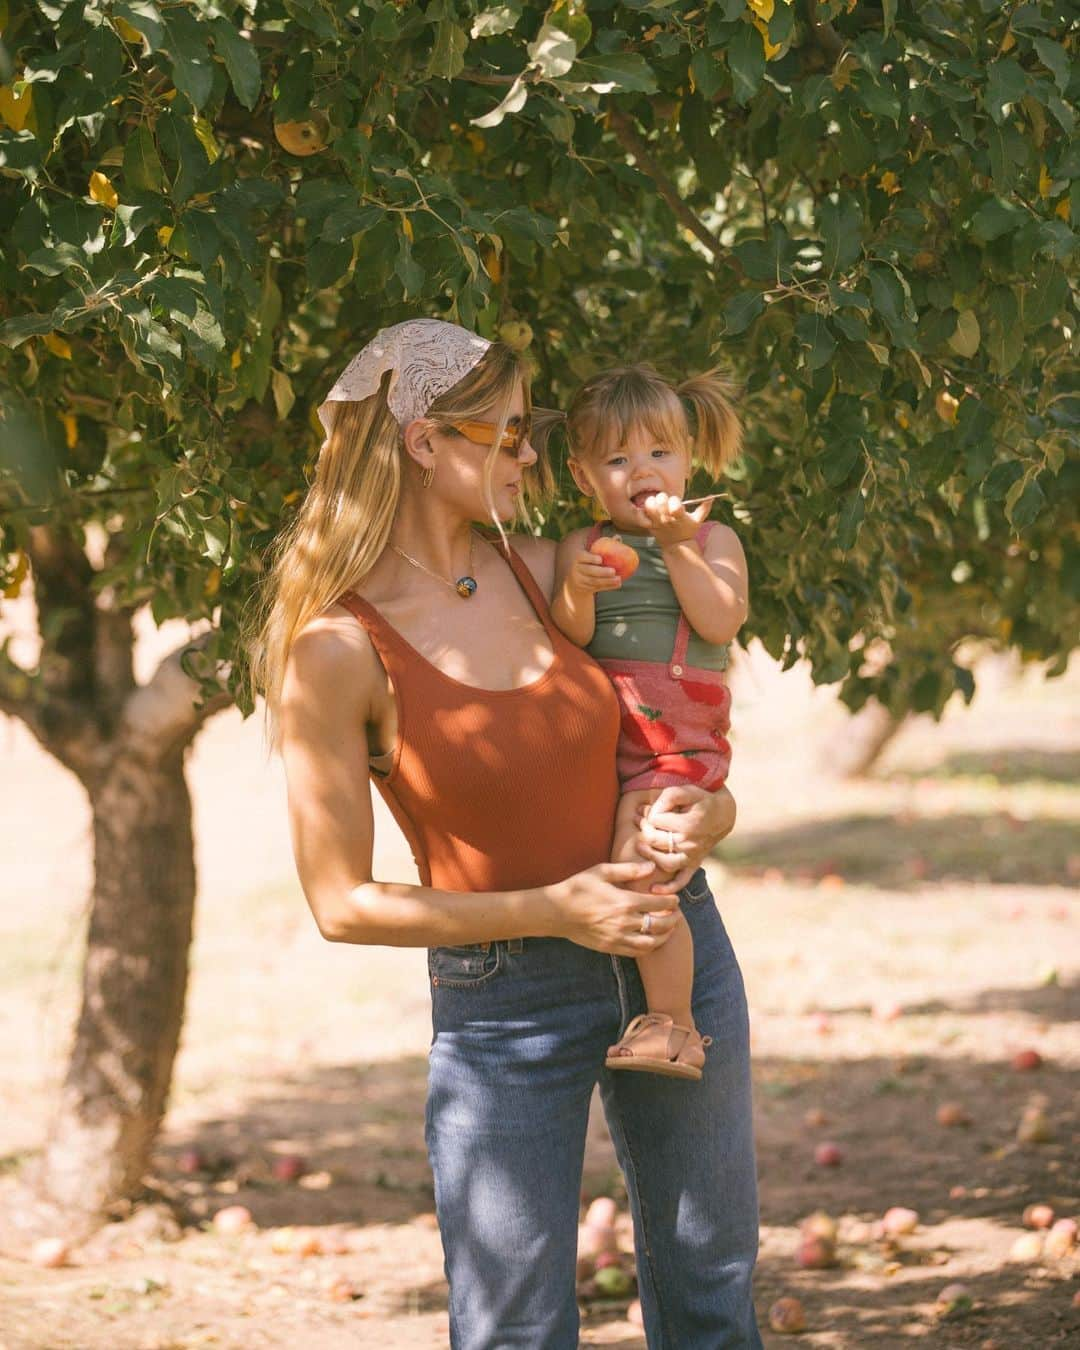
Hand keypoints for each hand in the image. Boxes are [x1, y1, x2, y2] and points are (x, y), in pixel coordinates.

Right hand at [545, 860, 678, 955]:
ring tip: (668, 928)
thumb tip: (651, 866)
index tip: (674, 899)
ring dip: (664, 936)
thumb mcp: (602, 872)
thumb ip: (628, 870)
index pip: (658, 904)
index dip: (671, 902)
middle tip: (676, 914)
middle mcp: (623, 922)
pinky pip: (637, 952)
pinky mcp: (611, 948)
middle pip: (659, 925)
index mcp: (624, 902)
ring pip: (651, 942)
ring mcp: (617, 937)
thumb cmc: (578, 887)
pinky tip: (651, 939)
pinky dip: (649, 947)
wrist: (556, 912)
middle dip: (673, 919)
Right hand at [567, 547, 621, 594]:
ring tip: (619, 579)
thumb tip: (618, 537)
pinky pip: (596, 588)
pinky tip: (617, 584)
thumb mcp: (591, 551)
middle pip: (589, 571)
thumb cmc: (588, 559)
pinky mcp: (583, 588)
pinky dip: (607, 587)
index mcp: (578, 557)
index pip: (582, 557)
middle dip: (602, 572)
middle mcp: (576, 569)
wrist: (574, 576)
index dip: (591, 558)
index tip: (601, 559)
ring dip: (607, 581)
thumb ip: (603, 544)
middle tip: (613, 571)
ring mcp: (579, 580)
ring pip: (593, 581)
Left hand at [634, 784, 736, 893]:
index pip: (656, 821)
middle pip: (656, 841)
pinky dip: (668, 888)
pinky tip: (653, 889)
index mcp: (689, 824)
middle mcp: (691, 843)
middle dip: (644, 831)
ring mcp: (692, 856)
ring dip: (649, 855)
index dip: (650, 814)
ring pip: (665, 863)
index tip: (648, 809)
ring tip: (640, 845)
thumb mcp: (686, 791)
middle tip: (640, 822)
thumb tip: (648, 812)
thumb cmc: (700, 801)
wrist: (722, 815)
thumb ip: (667, 798)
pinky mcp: (693, 864)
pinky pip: (681, 881)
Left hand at [640, 492, 710, 548]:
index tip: (676, 504)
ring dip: (652, 502)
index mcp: (679, 517)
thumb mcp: (698, 520)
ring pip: (649, 505)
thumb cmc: (688, 529)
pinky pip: (641, 514)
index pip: (674, 505)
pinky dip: (643, 510)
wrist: (676, 545)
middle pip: (660, 501)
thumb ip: (704, 508)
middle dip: (663, 498)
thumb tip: (712, 497)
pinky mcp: (648, 525)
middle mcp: (666, 519)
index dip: (675, 501)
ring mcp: (656, 522)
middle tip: (664, 501)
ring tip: (656, 504)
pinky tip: (648, 510)